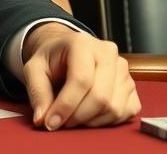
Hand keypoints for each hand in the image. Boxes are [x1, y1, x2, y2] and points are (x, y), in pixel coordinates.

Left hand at [22, 23, 140, 129]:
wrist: (66, 50)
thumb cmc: (51, 59)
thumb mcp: (34, 69)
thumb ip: (37, 92)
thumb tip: (41, 119)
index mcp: (82, 44)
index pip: (81, 80)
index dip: (66, 106)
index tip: (51, 122)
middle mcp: (108, 53)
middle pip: (101, 97)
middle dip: (78, 116)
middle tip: (61, 122)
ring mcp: (123, 70)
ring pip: (114, 108)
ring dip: (91, 121)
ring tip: (73, 116)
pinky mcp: (132, 86)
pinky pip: (126, 112)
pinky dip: (107, 121)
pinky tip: (90, 115)